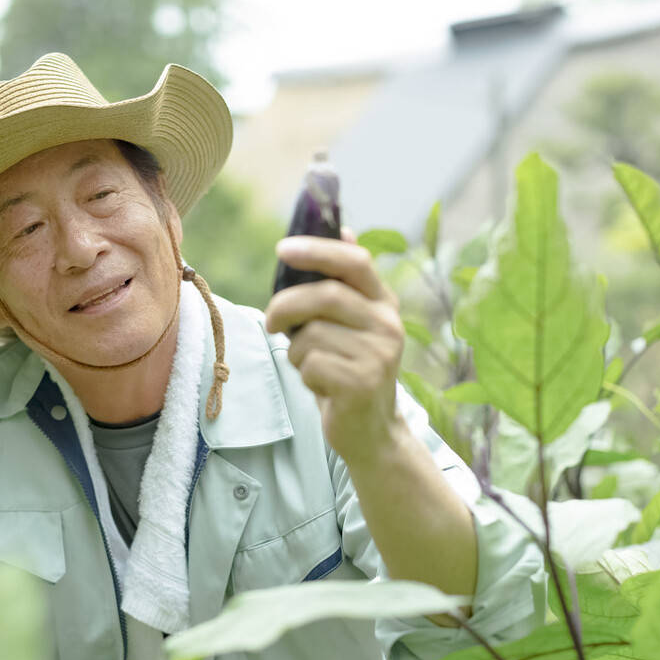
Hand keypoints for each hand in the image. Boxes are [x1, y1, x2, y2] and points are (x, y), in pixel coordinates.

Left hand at [264, 227, 406, 464]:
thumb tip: (344, 229)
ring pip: (312, 335)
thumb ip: (342, 284)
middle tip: (271, 322)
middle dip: (286, 306)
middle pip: (324, 296)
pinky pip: (312, 365)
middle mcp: (388, 325)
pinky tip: (321, 385)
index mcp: (384, 303)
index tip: (283, 248)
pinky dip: (304, 375)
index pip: (355, 262)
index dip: (318, 250)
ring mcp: (379, 355)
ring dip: (297, 352)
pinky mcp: (363, 384)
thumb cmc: (349, 368)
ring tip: (311, 365)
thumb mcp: (351, 323)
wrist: (371, 430)